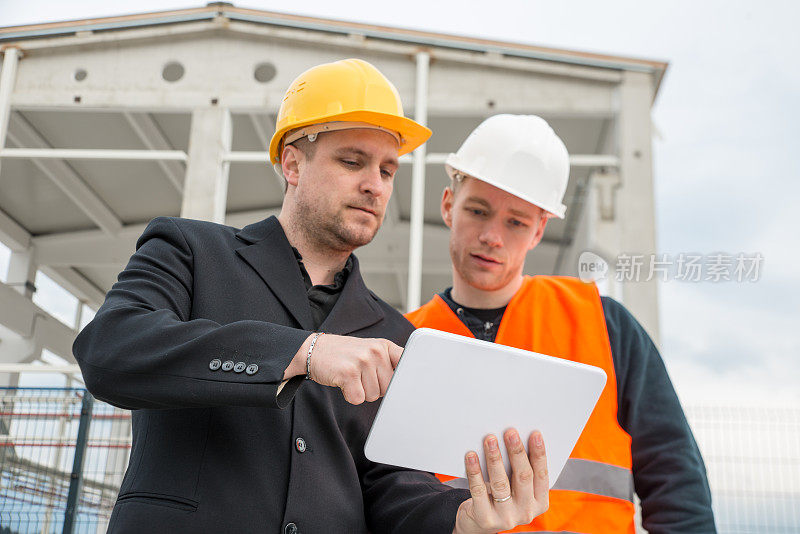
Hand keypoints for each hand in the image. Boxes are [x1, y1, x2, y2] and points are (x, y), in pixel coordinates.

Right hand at [287, 334, 402, 403]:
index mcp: (384, 346)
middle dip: (375, 388)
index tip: (408, 387)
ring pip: (373, 395)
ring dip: (361, 391)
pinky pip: (358, 398)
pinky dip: (350, 395)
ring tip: (352, 377)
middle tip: (361, 377)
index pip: (408, 364)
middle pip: (389, 388)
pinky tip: (344, 382)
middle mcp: (376, 351)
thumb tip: (406, 386)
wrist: (315, 350)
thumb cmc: (345, 355)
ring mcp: (362, 360)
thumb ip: (389, 364)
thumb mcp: (370, 351)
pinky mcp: (349, 373)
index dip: (407, 379)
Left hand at [452, 429, 548, 533]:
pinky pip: (478, 490)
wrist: (478, 523)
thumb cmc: (500, 497)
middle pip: (523, 477)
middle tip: (510, 432)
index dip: (539, 454)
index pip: (542, 475)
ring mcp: (506, 517)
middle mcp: (526, 512)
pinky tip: (471, 456)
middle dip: (517, 452)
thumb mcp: (516, 488)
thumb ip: (519, 471)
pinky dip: (474, 471)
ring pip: (500, 483)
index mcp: (539, 502)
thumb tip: (515, 439)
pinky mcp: (485, 518)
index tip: (534, 434)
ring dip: (495, 458)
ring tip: (490, 440)